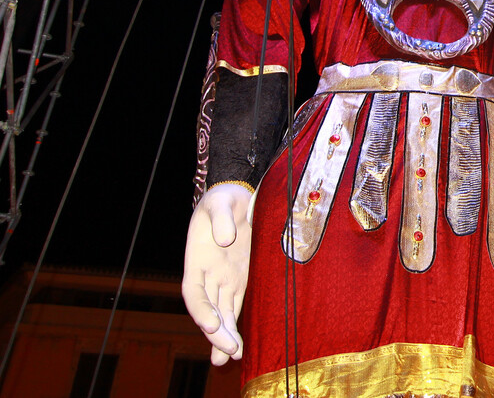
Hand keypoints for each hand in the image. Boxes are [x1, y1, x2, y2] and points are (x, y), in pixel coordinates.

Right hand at [182, 183, 252, 364]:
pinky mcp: (240, 280)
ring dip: (224, 337)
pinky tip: (239, 347)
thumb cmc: (225, 198)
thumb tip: (225, 240)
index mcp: (197, 259)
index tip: (211, 325)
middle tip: (229, 352)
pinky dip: (235, 326)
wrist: (237, 196)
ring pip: (221, 314)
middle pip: (209, 309)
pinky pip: (235, 307)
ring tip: (230, 359)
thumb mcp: (221, 201)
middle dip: (217, 332)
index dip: (200, 310)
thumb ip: (221, 218)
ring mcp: (224, 279)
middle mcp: (208, 275)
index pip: (194, 292)